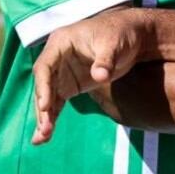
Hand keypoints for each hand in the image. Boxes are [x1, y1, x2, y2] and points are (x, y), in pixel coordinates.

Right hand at [31, 9, 150, 144]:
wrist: (133, 36)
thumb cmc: (122, 33)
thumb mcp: (115, 44)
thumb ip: (105, 61)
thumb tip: (100, 76)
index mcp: (61, 43)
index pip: (45, 67)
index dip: (44, 87)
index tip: (46, 105)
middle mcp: (56, 58)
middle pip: (44, 85)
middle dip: (43, 108)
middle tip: (45, 129)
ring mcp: (62, 73)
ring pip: (48, 97)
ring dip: (45, 117)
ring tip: (41, 139)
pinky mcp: (70, 85)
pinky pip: (57, 103)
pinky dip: (52, 118)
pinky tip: (46, 135)